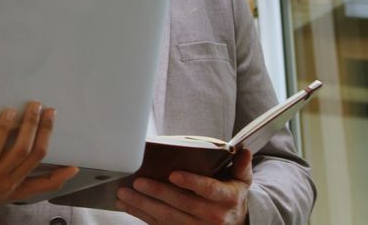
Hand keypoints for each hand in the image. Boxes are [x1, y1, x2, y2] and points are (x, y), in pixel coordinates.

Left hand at [116, 148, 252, 224]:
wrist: (235, 224)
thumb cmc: (231, 198)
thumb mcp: (241, 182)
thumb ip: (241, 166)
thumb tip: (243, 151)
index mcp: (226, 199)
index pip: (209, 190)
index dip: (191, 182)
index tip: (173, 174)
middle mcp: (212, 216)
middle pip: (181, 204)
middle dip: (157, 193)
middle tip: (137, 182)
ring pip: (167, 218)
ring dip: (142, 206)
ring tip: (124, 193)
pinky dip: (141, 215)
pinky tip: (127, 205)